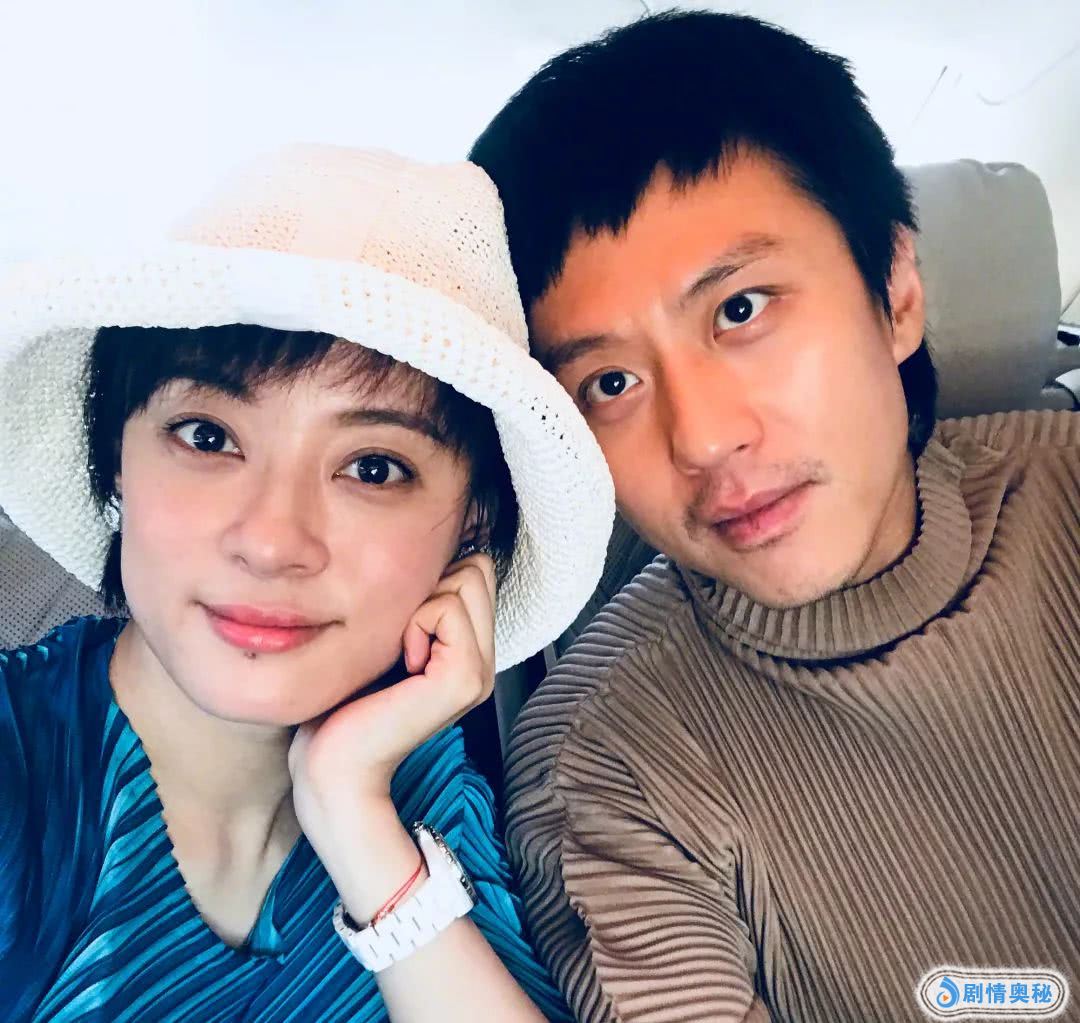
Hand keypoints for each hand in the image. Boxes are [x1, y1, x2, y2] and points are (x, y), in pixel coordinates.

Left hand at [289, 552, 496, 830]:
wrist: (332, 765)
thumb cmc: (344, 701)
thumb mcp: (388, 638)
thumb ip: (417, 605)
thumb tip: (425, 556)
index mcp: (470, 651)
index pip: (476, 568)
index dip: (433, 580)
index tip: (401, 629)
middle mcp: (486, 660)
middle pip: (477, 567)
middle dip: (431, 586)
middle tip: (402, 640)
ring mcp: (481, 672)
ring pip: (466, 580)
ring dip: (420, 606)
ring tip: (402, 654)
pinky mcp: (465, 679)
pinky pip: (447, 609)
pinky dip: (415, 624)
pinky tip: (403, 664)